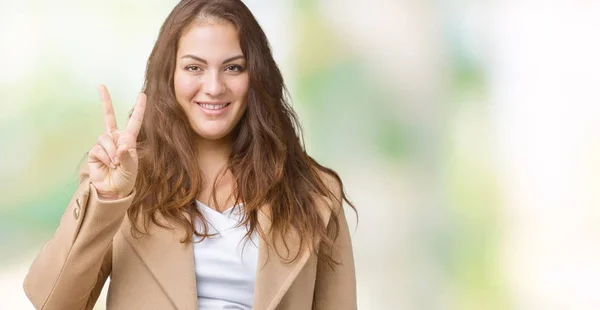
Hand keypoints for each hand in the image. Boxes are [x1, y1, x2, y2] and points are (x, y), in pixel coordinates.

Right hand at [87, 85, 145, 199]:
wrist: (112, 190)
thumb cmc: (125, 179)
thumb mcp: (131, 168)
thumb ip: (126, 156)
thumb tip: (121, 146)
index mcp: (129, 140)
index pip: (134, 121)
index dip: (139, 108)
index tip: (142, 94)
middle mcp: (115, 138)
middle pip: (108, 116)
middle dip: (105, 101)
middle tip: (101, 86)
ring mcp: (104, 144)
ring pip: (105, 138)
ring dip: (111, 152)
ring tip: (115, 164)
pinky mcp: (94, 151)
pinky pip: (99, 149)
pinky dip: (105, 157)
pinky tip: (108, 165)